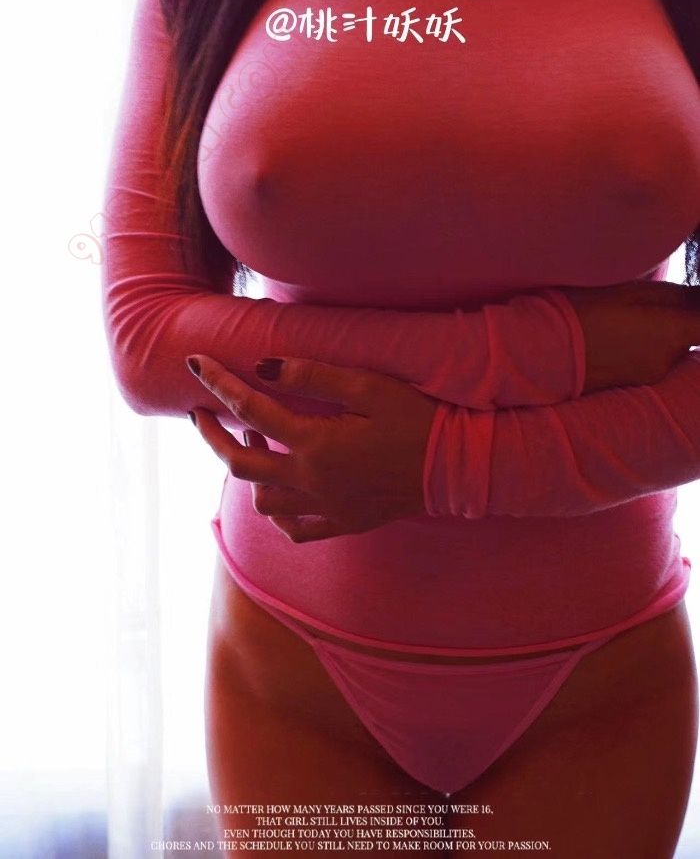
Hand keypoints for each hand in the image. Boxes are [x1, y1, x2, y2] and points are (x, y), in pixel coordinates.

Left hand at [186, 353, 438, 542]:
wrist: (457, 467)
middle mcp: (313, 481)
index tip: (196, 363)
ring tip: (256, 441)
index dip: (218, 383)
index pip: (250, 409)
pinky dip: (278, 512)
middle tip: (199, 414)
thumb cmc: (418, 419)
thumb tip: (262, 366)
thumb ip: (312, 376)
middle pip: (240, 463)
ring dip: (248, 470)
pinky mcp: (344, 522)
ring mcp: (327, 507)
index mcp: (316, 443)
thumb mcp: (368, 386)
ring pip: (263, 501)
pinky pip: (296, 530)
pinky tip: (282, 488)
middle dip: (210, 436)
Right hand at [562, 281, 699, 392]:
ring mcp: (653, 375)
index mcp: (673, 332)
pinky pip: (655, 360)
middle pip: (692, 336)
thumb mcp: (634, 292)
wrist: (546, 350)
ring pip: (674, 348)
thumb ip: (680, 296)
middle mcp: (669, 360)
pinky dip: (647, 347)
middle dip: (681, 319)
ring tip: (629, 318)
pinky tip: (620, 336)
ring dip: (663, 333)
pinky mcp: (637, 383)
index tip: (691, 304)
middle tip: (651, 303)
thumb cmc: (586, 311)